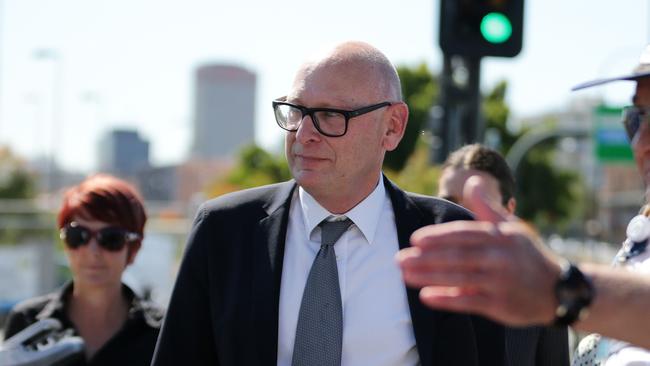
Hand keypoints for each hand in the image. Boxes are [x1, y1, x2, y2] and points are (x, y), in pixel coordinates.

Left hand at [397, 175, 562, 325]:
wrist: (558, 290)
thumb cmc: (526, 255)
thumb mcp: (512, 227)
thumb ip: (487, 207)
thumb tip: (472, 180)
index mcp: (499, 236)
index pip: (463, 234)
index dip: (438, 236)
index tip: (415, 239)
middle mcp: (499, 258)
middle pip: (457, 256)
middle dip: (425, 258)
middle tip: (398, 259)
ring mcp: (500, 282)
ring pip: (459, 278)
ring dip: (429, 276)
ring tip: (405, 275)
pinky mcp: (500, 305)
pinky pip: (469, 301)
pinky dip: (447, 299)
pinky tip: (426, 296)